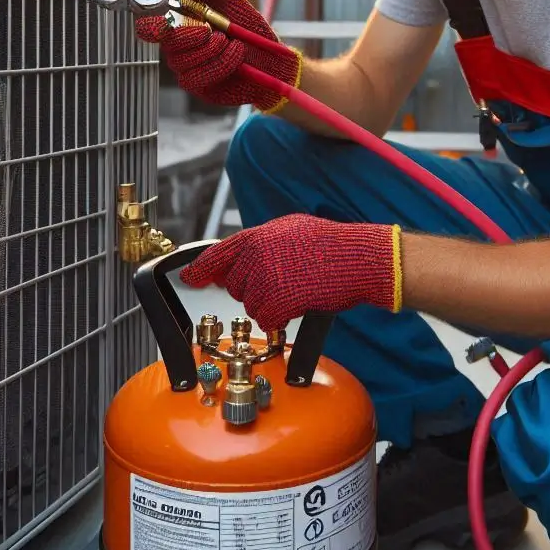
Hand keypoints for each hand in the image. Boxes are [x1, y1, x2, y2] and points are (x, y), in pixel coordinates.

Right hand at [135, 0, 300, 111]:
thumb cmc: (248, 29)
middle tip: (213, 30)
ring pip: (184, 61)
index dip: (149, 25)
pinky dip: (223, 61)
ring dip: (213, 48)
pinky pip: (200, 76)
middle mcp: (178, 50)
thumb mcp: (232, 0)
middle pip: (167, 44)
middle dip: (191, 34)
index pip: (148, 28)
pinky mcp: (199, 87)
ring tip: (230, 42)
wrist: (273, 58)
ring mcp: (187, 70)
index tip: (164, 22)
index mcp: (179, 25)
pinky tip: (237, 55)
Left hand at [179, 214, 402, 330]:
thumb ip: (261, 244)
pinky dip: (280, 319)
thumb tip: (238, 262)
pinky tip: (297, 305)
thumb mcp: (291, 230)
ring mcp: (264, 277)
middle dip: (254, 290)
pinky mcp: (276, 299)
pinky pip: (266, 318)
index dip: (201, 269)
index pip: (218, 253)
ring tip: (297, 290)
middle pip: (235, 285)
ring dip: (270, 305)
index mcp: (258, 235)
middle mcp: (256, 254)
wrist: (359, 258)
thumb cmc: (333, 246)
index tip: (190, 278)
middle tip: (283, 284)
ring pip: (251, 304)